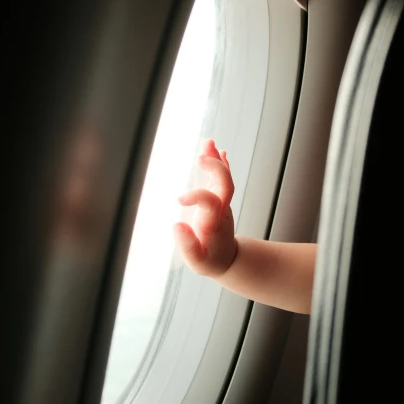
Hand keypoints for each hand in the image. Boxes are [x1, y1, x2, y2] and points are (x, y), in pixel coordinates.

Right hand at [174, 139, 236, 277]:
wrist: (226, 258)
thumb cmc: (209, 260)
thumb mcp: (197, 261)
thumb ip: (187, 245)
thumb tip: (177, 225)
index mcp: (213, 222)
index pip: (210, 202)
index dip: (197, 196)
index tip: (180, 199)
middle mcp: (220, 209)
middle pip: (225, 184)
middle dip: (216, 168)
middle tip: (201, 157)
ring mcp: (222, 202)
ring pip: (224, 177)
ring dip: (216, 160)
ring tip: (208, 142)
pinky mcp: (219, 198)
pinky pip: (220, 177)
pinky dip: (219, 162)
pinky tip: (215, 148)